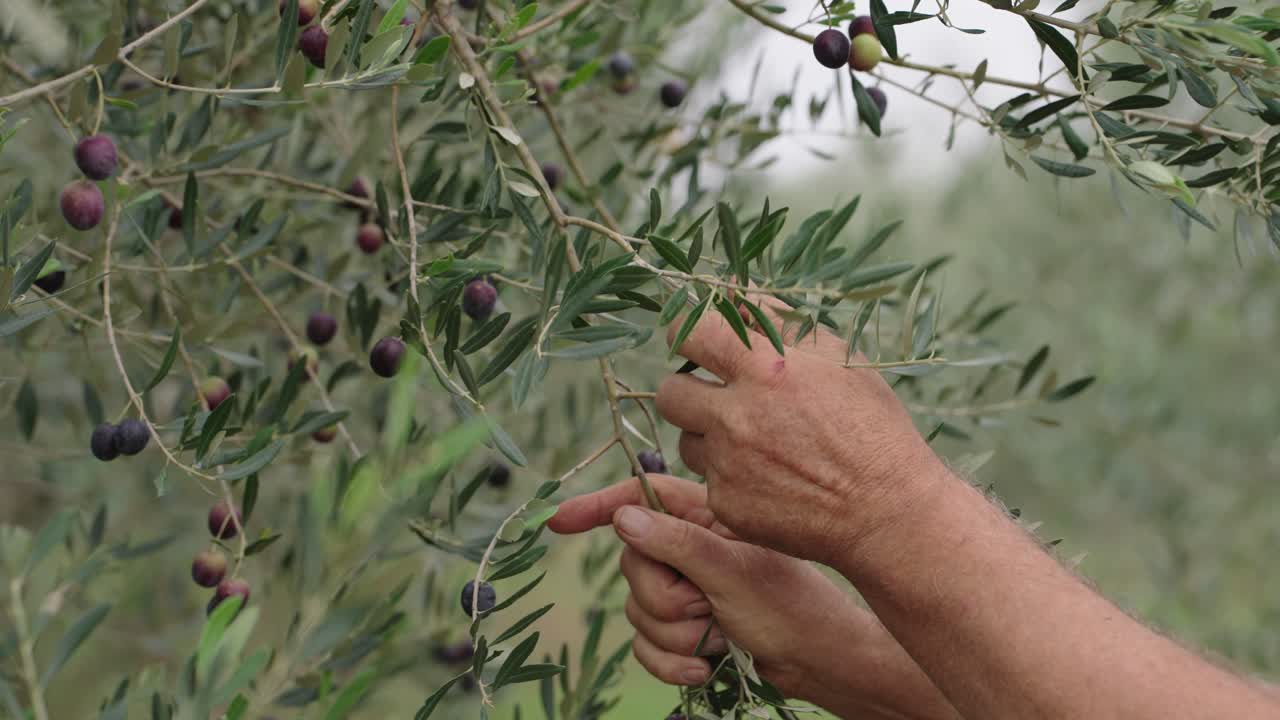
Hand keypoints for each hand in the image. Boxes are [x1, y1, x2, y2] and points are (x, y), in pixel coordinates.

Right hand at [549, 475, 960, 719]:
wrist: (820, 661)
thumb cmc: (790, 604)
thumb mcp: (732, 569)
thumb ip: (676, 542)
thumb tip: (623, 518)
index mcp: (702, 516)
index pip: (638, 499)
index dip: (596, 508)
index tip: (559, 521)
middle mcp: (688, 548)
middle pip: (632, 566)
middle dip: (664, 599)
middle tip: (706, 606)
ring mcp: (686, 590)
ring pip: (637, 611)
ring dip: (675, 635)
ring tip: (718, 634)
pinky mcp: (685, 628)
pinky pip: (645, 645)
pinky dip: (670, 662)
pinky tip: (705, 668)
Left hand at [655, 297, 950, 565]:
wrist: (888, 512)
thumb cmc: (871, 427)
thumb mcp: (839, 360)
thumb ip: (781, 323)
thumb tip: (735, 291)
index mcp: (766, 369)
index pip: (689, 332)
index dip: (686, 332)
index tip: (695, 339)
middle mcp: (738, 416)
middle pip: (670, 390)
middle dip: (689, 389)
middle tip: (720, 396)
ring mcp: (728, 464)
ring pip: (686, 439)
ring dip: (710, 436)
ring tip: (758, 442)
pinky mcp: (726, 504)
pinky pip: (708, 479)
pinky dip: (731, 476)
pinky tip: (771, 478)